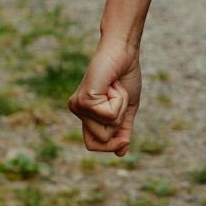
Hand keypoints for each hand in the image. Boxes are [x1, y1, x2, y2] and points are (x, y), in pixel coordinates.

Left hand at [68, 38, 142, 155]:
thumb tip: (121, 153)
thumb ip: (122, 130)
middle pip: (102, 140)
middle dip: (119, 121)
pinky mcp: (84, 100)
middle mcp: (78, 110)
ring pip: (106, 129)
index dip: (110, 146)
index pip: (92, 145)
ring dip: (120, 108)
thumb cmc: (125, 75)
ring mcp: (78, 106)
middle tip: (117, 97)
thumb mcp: (127, 108)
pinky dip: (118, 100)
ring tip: (115, 88)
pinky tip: (112, 84)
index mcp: (86, 114)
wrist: (124, 52)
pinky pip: (108, 115)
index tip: (124, 140)